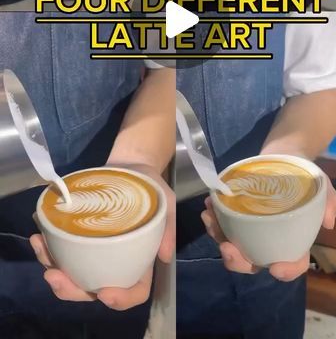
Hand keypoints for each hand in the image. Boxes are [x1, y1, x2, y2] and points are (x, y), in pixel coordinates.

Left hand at [30, 164, 174, 309]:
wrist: (132, 165)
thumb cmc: (152, 187)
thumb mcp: (166, 203)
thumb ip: (168, 228)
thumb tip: (165, 255)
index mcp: (140, 262)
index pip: (134, 291)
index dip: (120, 299)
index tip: (104, 293)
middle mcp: (114, 263)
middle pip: (93, 289)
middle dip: (71, 290)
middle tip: (54, 276)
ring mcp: (94, 251)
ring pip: (72, 273)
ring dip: (51, 266)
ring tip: (39, 248)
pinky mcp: (79, 236)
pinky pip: (61, 250)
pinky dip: (47, 247)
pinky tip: (38, 236)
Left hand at [201, 176, 335, 280]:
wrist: (285, 158)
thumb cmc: (305, 178)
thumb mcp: (321, 187)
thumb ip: (329, 201)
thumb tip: (327, 220)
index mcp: (294, 242)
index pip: (292, 264)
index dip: (286, 271)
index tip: (275, 268)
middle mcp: (270, 242)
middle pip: (253, 262)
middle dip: (237, 260)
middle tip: (227, 247)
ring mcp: (251, 231)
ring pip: (233, 245)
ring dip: (217, 236)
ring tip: (210, 218)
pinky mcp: (237, 216)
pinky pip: (223, 225)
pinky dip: (213, 219)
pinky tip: (209, 205)